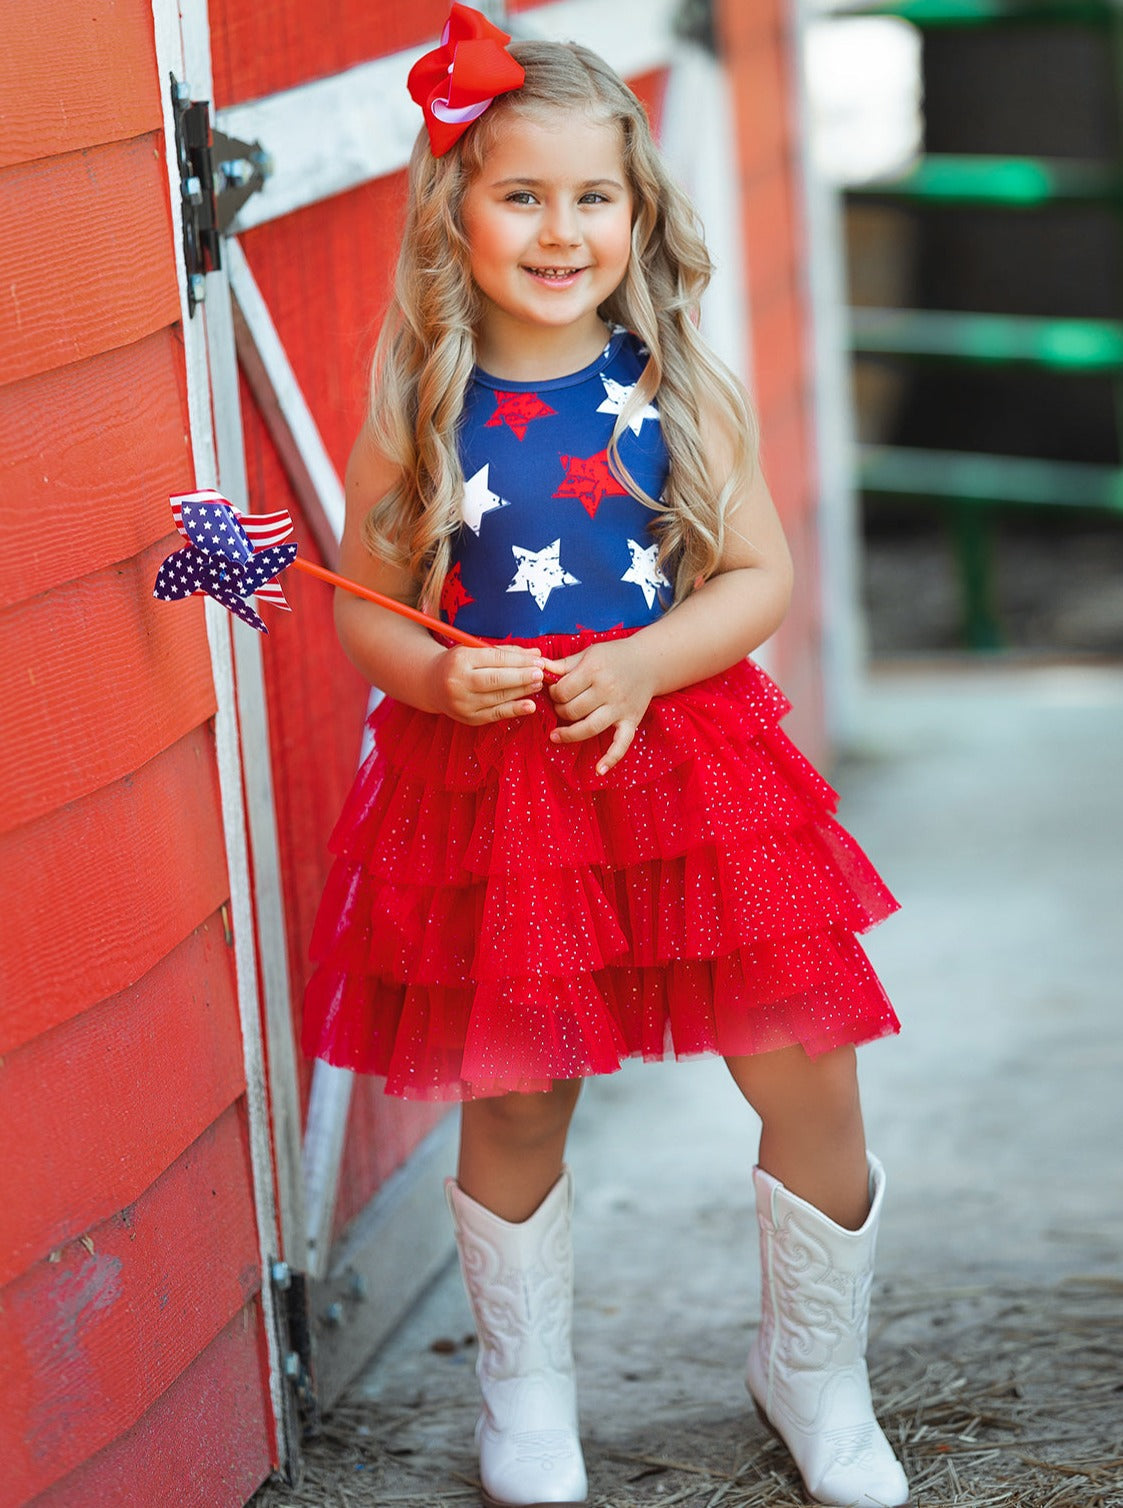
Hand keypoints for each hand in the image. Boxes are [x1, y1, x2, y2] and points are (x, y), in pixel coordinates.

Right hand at [425, 645, 544, 724]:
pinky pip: (495, 714)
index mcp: (460, 659)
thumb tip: (536, 653)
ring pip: (498, 697)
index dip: (519, 660)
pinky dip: (514, 710)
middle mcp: (458, 682)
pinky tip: (529, 705)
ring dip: (522, 691)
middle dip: (522, 676)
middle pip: (496, 679)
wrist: (432, 685)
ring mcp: (462, 703)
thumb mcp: (476, 651)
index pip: (495, 659)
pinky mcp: (469, 718)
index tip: (538, 660)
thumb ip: (506, 652)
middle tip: (541, 673)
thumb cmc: (459, 664)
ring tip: (538, 685)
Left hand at [544, 638, 654, 773]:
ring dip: (569, 734)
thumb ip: (563, 664)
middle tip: (560, 707)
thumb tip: (538, 669)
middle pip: (572, 710)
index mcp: (594, 669)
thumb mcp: (588, 653)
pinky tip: (599, 770)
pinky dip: (611, 758)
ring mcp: (620, 707)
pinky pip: (622, 743)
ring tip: (555, 735)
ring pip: (589, 727)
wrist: (649, 661)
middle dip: (559, 711)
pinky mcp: (631, 721)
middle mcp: (607, 689)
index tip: (556, 692)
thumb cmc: (613, 656)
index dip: (553, 693)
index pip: (563, 690)